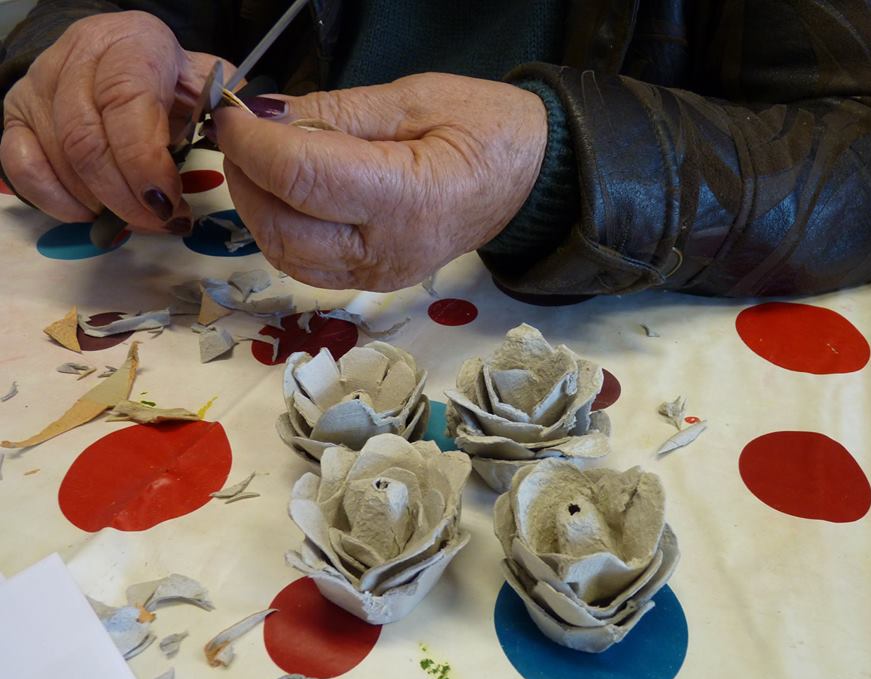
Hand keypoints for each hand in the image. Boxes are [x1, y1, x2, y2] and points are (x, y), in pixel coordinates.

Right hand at [1, 11, 230, 231]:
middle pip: (88, 142)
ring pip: (59, 159)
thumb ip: (229, 109)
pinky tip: (92, 212)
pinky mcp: (16, 115)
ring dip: (101, 204)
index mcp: (132, 44)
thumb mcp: (207, 84)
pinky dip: (56, 201)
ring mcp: (40, 86)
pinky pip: (22, 166)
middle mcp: (77, 58)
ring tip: (138, 219)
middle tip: (161, 222)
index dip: (145, 162)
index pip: (126, 104)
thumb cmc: (171, 80)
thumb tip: (251, 136)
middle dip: (127, 197)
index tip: (170, 202)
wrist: (123, 58)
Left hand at [214, 72, 547, 290]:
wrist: (531, 179)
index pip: (302, 178)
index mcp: (409, 198)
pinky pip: (306, 266)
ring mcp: (381, 276)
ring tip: (262, 162)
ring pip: (286, 256)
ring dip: (257, 208)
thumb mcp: (413, 99)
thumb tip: (267, 115)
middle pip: (282, 230)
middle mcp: (390, 251)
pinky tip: (286, 195)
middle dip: (245, 178)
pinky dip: (280, 230)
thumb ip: (336, 112)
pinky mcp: (374, 282)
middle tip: (244, 134)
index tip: (234, 112)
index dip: (252, 143)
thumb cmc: (487, 129)